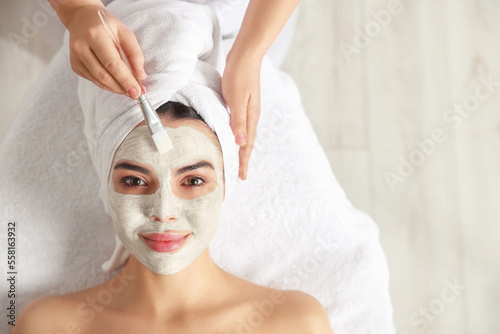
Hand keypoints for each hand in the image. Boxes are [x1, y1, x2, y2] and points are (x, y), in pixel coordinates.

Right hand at [64, 4, 145, 97]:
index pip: (112, 64)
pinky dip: (108, 85)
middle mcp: (81, 47)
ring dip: (116, 89)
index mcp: (94, 35)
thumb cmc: (106, 25)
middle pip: (104, 75)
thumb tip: (140, 75)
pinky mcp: (75, 65)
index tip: (137, 91)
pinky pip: (94, 80)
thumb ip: (134, 53)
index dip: (125, 80)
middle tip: (136, 94)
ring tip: (129, 90)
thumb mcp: (124, 32)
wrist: (82, 18)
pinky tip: (117, 84)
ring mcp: (76, 57)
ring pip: (99, 81)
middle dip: (122, 88)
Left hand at [221, 51, 261, 179]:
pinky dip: (237, 135)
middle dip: (244, 160)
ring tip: (237, 160)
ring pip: (244, 135)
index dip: (244, 162)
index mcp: (251, 118)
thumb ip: (238, 121)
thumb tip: (240, 143)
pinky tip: (233, 136)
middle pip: (247, 143)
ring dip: (241, 149)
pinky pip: (240, 125)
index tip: (242, 178)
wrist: (245, 55)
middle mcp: (251, 116)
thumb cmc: (240, 75)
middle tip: (240, 175)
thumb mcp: (236, 99)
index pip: (247, 146)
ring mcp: (247, 109)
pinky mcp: (241, 102)